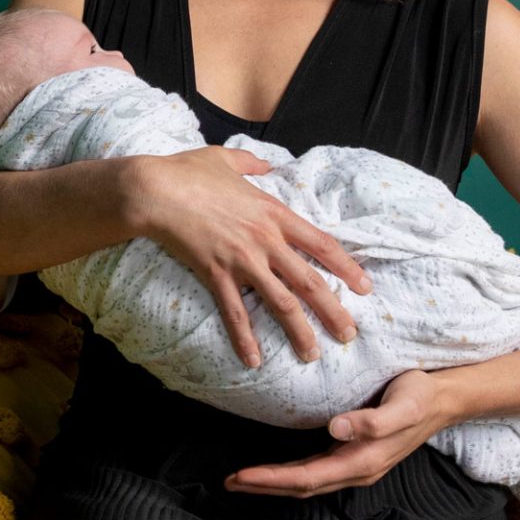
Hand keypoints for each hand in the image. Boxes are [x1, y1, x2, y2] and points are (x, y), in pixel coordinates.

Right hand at [133, 147, 372, 367]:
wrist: (154, 190)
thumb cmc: (187, 171)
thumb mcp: (225, 158)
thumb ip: (252, 164)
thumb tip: (265, 166)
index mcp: (274, 212)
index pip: (322, 245)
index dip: (347, 268)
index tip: (365, 288)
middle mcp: (265, 240)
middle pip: (310, 282)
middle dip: (333, 311)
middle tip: (349, 335)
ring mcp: (242, 260)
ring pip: (281, 303)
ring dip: (299, 332)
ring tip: (311, 354)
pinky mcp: (215, 274)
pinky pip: (234, 313)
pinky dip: (245, 339)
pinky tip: (254, 361)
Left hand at [224, 369, 454, 496]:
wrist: (443, 400)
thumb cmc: (420, 398)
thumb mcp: (403, 406)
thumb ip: (372, 421)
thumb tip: (337, 429)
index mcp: (363, 461)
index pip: (307, 477)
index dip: (272, 479)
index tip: (241, 476)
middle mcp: (356, 468)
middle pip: (302, 486)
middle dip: (264, 486)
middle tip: (229, 482)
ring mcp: (355, 465)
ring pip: (307, 482)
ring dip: (273, 483)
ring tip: (242, 479)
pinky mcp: (353, 455)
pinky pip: (315, 471)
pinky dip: (290, 475)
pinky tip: (275, 470)